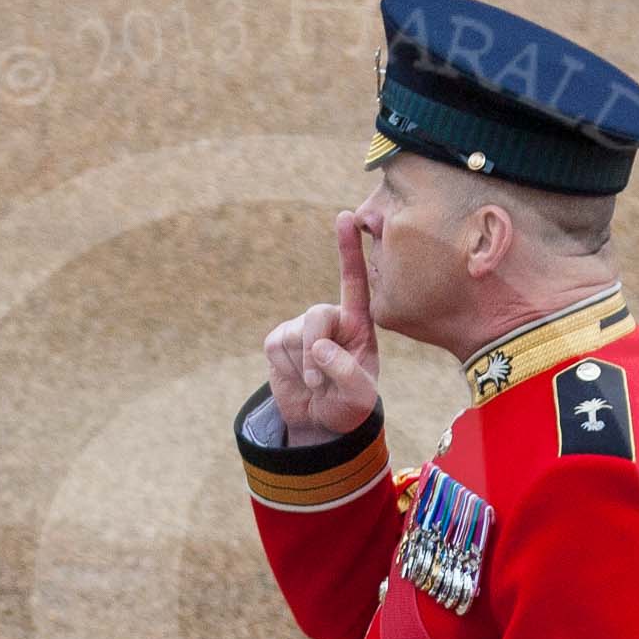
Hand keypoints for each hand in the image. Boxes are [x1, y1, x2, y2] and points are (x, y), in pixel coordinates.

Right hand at [262, 210, 380, 444]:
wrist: (320, 421)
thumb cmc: (349, 405)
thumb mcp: (359, 397)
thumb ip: (347, 373)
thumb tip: (320, 347)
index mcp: (358, 323)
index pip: (354, 282)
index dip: (349, 249)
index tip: (347, 216)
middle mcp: (331, 318)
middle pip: (316, 315)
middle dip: (315, 350)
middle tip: (319, 382)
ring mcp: (302, 327)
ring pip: (297, 337)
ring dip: (304, 369)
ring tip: (316, 386)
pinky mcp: (279, 340)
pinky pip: (279, 349)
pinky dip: (288, 370)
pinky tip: (298, 379)